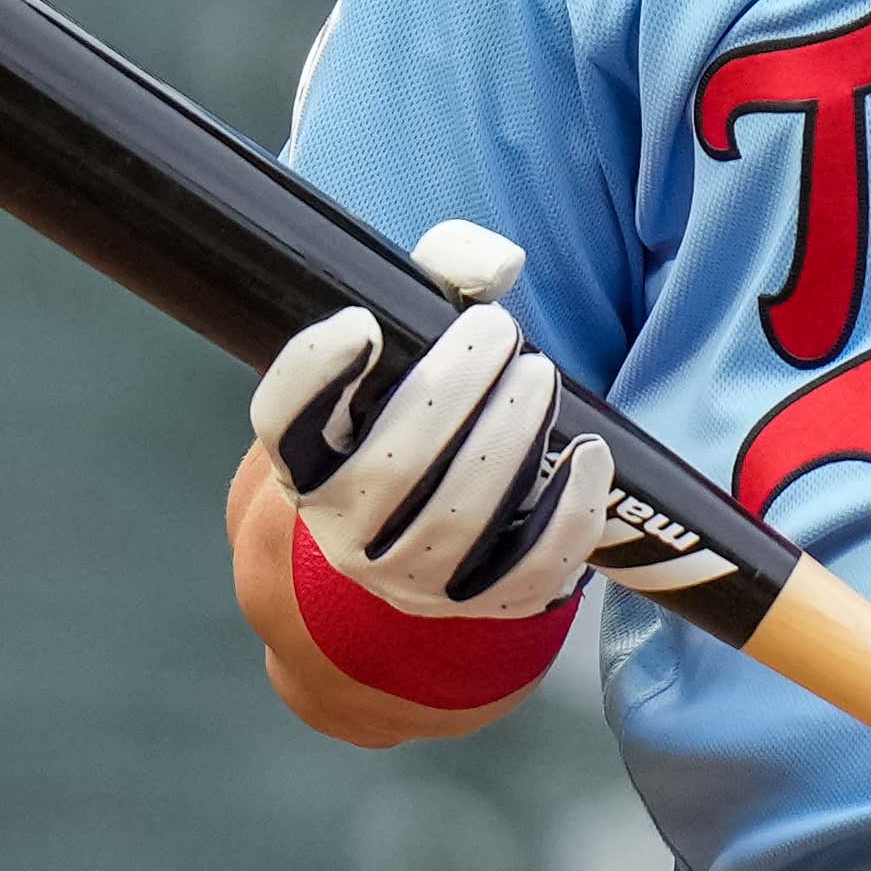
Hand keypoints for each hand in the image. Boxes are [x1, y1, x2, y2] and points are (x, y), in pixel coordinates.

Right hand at [246, 219, 612, 622]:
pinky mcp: (477, 604)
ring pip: (457, 519)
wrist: (431, 527)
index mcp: (305, 457)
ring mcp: (408, 577)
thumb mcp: (415, 333)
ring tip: (539, 376)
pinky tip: (588, 454)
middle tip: (500, 330)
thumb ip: (444, 273)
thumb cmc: (421, 409)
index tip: (363, 322)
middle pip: (390, 467)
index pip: (281, 423)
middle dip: (453, 390)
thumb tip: (498, 267)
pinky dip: (565, 513)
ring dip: (508, 441)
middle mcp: (342, 527)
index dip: (312, 375)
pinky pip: (526, 570)